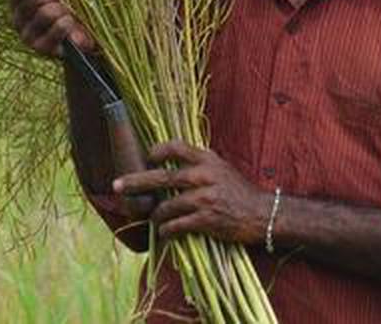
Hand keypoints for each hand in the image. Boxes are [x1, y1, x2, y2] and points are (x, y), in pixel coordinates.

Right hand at [8, 0, 95, 57]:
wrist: (82, 40)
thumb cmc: (68, 9)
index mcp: (17, 0)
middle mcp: (16, 19)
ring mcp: (27, 36)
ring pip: (47, 12)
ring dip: (64, 9)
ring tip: (69, 14)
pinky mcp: (41, 50)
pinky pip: (59, 27)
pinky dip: (69, 22)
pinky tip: (72, 25)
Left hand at [113, 139, 268, 243]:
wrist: (263, 214)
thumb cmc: (240, 192)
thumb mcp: (221, 168)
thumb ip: (198, 164)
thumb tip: (169, 167)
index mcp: (207, 159)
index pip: (175, 147)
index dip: (156, 151)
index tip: (146, 158)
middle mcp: (204, 175)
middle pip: (160, 178)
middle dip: (134, 182)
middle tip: (117, 186)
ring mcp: (204, 198)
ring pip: (166, 207)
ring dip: (155, 216)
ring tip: (153, 220)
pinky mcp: (206, 219)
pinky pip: (176, 225)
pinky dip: (167, 231)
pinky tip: (166, 233)